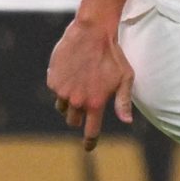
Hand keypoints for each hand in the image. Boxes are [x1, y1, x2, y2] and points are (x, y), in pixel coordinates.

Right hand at [45, 17, 134, 148]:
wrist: (92, 32)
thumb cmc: (114, 55)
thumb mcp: (125, 78)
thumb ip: (123, 102)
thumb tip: (126, 122)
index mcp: (95, 104)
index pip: (90, 131)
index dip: (89, 141)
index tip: (88, 147)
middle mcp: (77, 101)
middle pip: (73, 121)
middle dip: (79, 116)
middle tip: (86, 101)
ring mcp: (62, 91)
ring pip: (62, 107)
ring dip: (69, 102)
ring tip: (80, 83)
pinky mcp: (53, 80)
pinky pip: (56, 91)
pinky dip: (62, 86)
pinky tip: (72, 71)